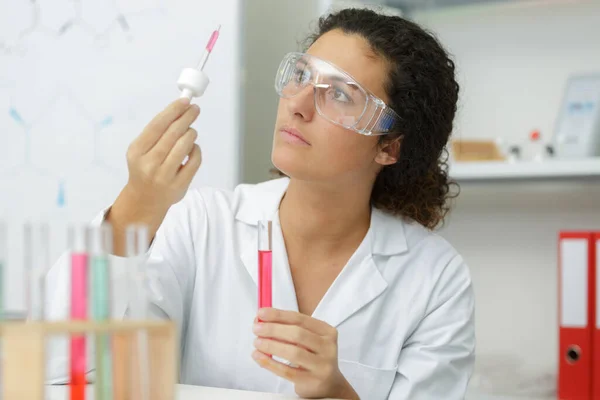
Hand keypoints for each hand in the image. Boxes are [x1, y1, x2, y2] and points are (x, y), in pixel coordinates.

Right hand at [107, 98, 201, 254]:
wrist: (145, 199)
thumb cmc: (145, 167)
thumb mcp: (141, 150)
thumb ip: (156, 133)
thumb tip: (179, 109)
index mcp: (137, 151)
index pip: (157, 125)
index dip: (172, 111)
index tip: (184, 101)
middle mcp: (149, 163)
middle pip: (173, 134)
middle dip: (186, 118)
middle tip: (195, 109)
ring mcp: (165, 175)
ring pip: (185, 145)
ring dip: (191, 133)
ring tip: (191, 131)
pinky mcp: (180, 185)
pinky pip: (195, 160)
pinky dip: (196, 150)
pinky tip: (193, 148)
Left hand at [252, 308, 358, 399]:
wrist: (328, 383)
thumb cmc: (313, 356)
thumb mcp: (308, 339)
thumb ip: (289, 328)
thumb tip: (263, 319)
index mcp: (326, 332)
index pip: (300, 319)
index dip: (279, 315)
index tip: (261, 313)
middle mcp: (327, 347)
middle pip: (297, 334)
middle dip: (273, 329)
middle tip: (257, 328)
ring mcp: (321, 365)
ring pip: (293, 352)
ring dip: (271, 345)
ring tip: (257, 342)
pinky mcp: (311, 381)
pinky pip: (287, 371)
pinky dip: (270, 363)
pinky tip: (259, 356)